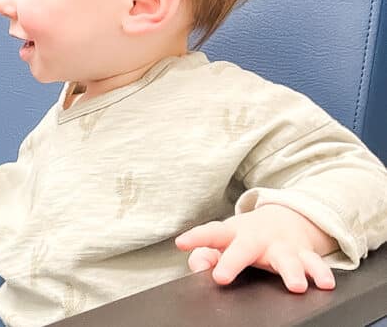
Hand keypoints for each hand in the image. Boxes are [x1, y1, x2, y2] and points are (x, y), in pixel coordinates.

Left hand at [175, 203, 338, 292]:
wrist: (286, 217)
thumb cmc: (247, 236)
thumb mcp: (224, 240)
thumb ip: (206, 254)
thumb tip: (197, 265)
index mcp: (233, 234)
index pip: (210, 233)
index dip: (195, 238)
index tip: (181, 243)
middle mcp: (257, 238)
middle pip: (244, 248)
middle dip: (233, 262)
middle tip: (221, 276)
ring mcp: (282, 245)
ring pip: (287, 258)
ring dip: (292, 271)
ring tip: (295, 286)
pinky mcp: (303, 253)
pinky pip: (315, 263)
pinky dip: (320, 273)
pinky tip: (324, 283)